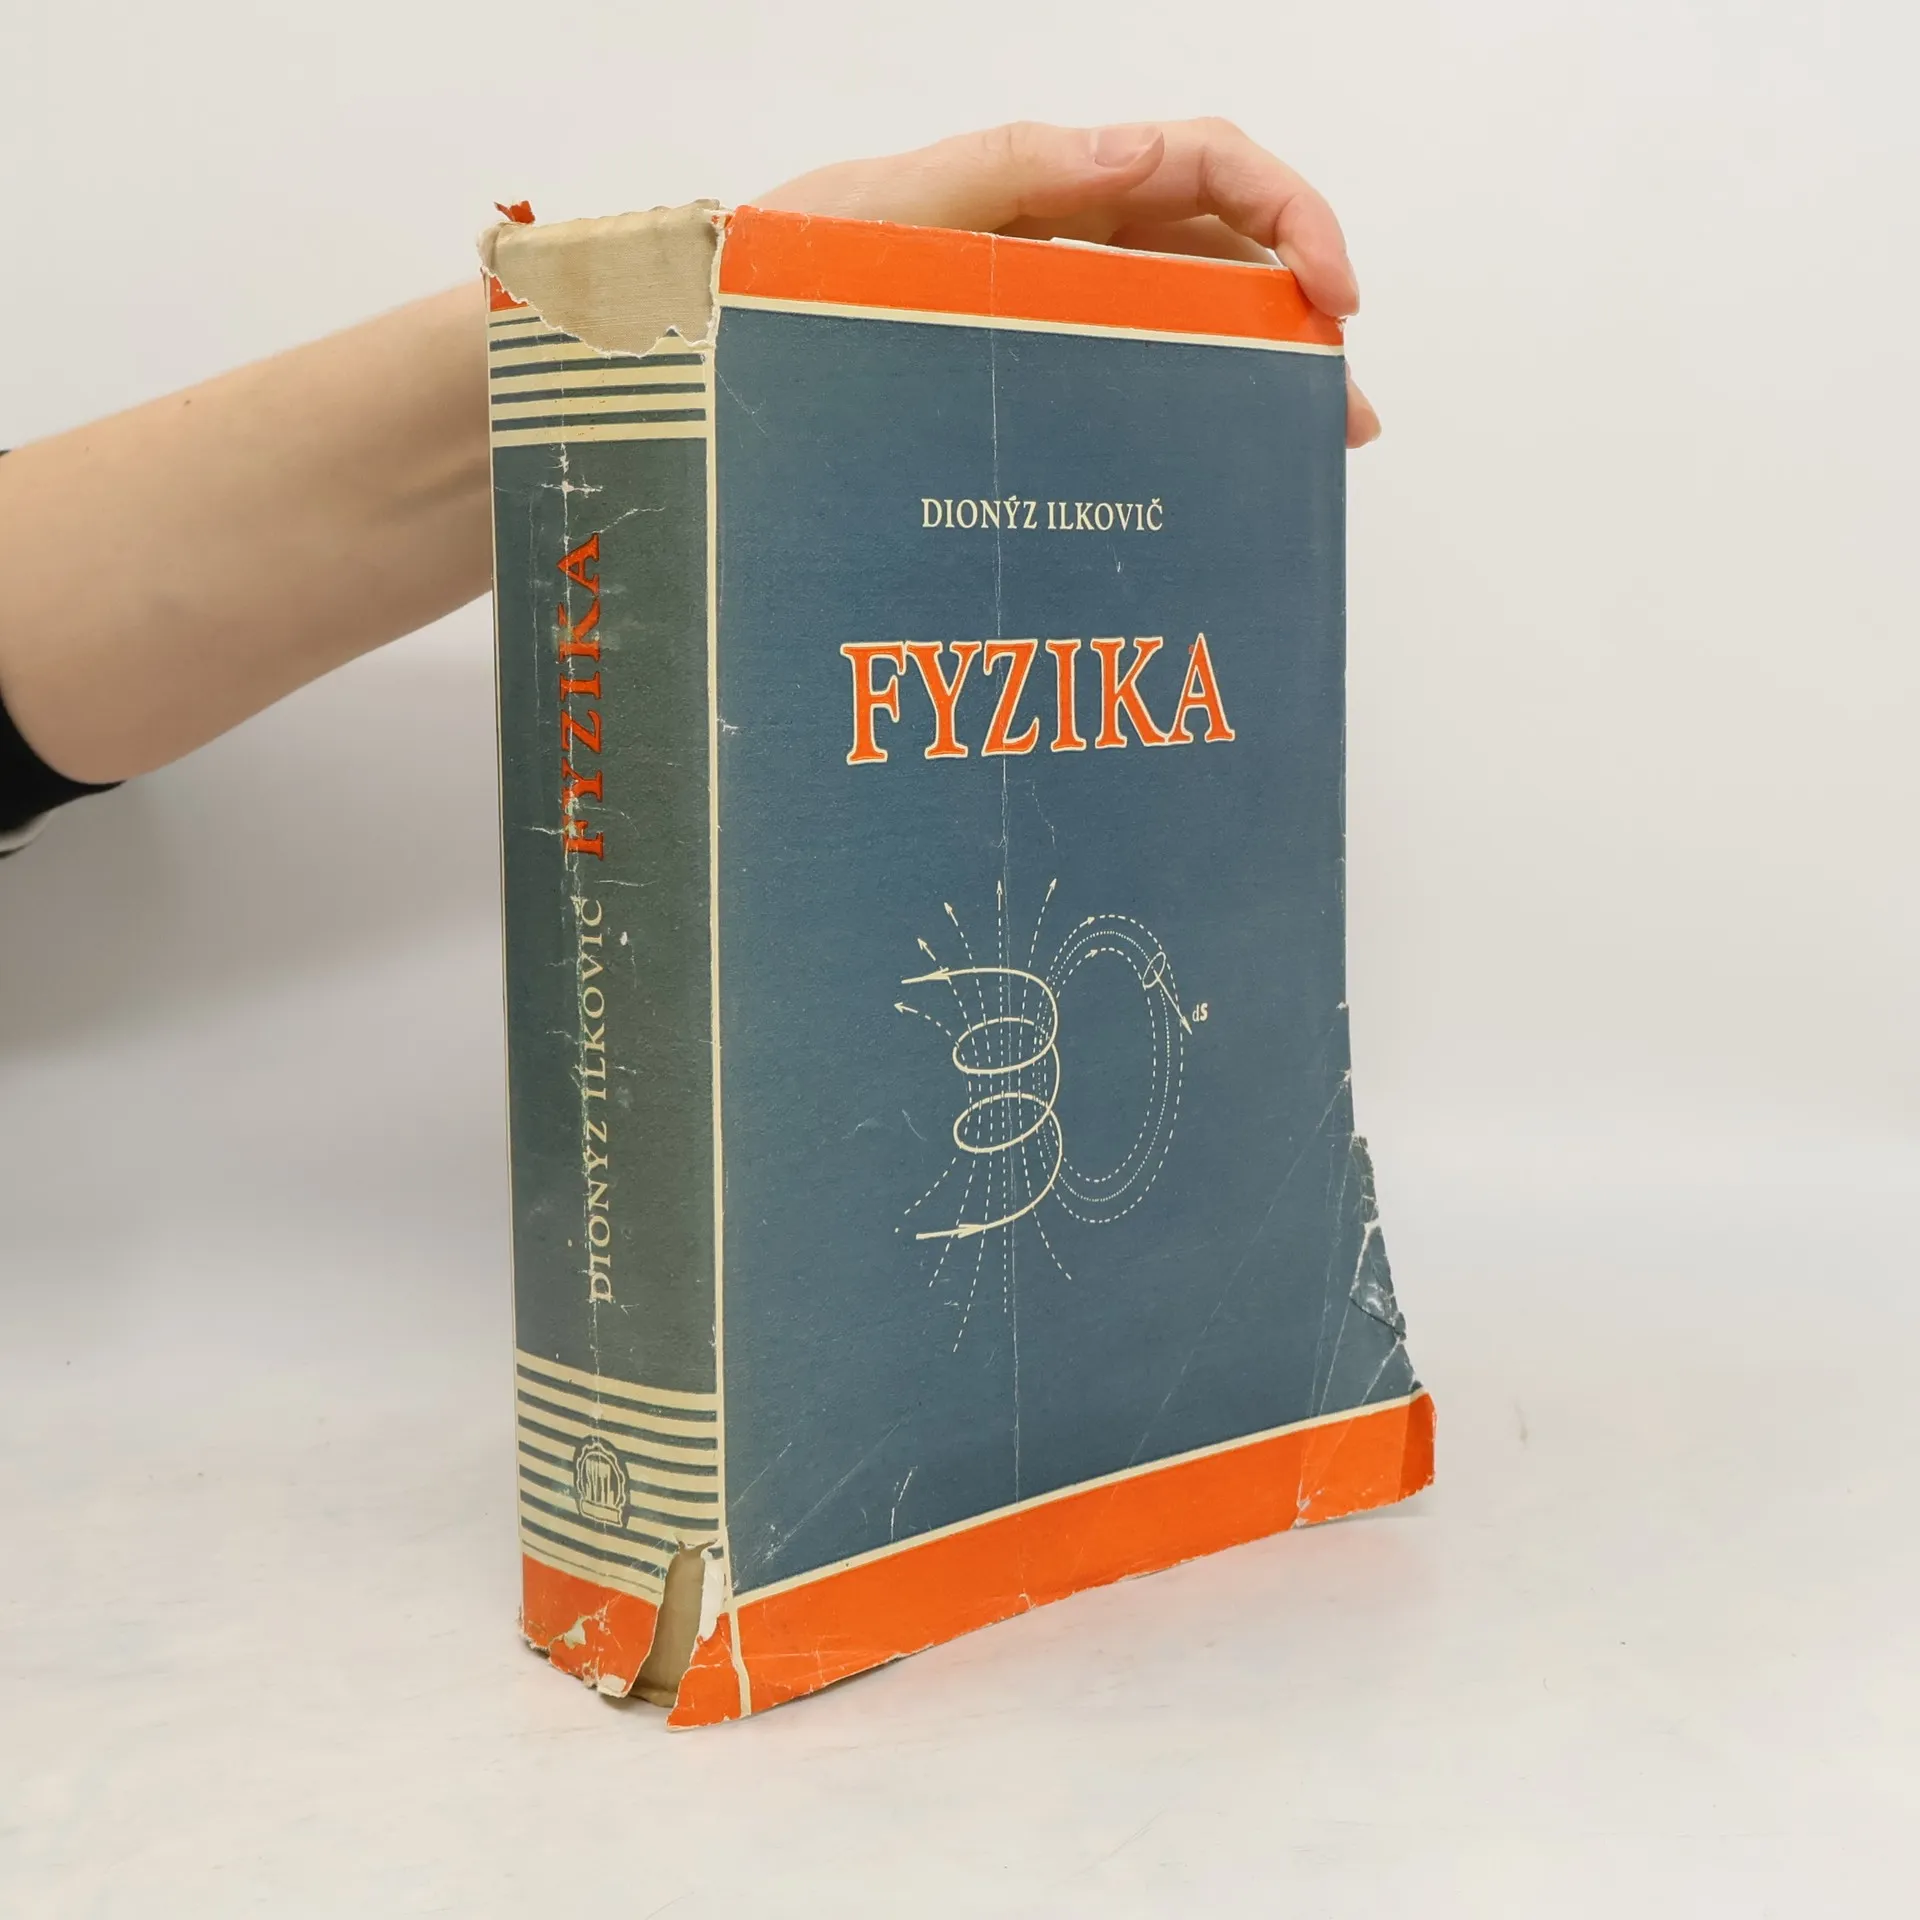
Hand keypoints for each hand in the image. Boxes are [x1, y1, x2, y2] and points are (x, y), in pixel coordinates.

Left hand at [758, 119, 1379, 448]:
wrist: (714, 353)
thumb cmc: (786, 273)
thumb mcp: (888, 211)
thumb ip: (1009, 174)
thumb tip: (1140, 154)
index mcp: (1052, 187)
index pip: (1206, 169)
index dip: (1290, 216)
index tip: (1332, 300)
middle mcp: (1065, 247)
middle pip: (1219, 258)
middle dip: (1296, 319)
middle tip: (1338, 412)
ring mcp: (1050, 318)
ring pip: (1185, 330)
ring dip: (1253, 380)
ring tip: (1299, 455)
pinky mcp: (1026, 383)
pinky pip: (1127, 388)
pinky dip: (1181, 420)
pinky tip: (1206, 472)